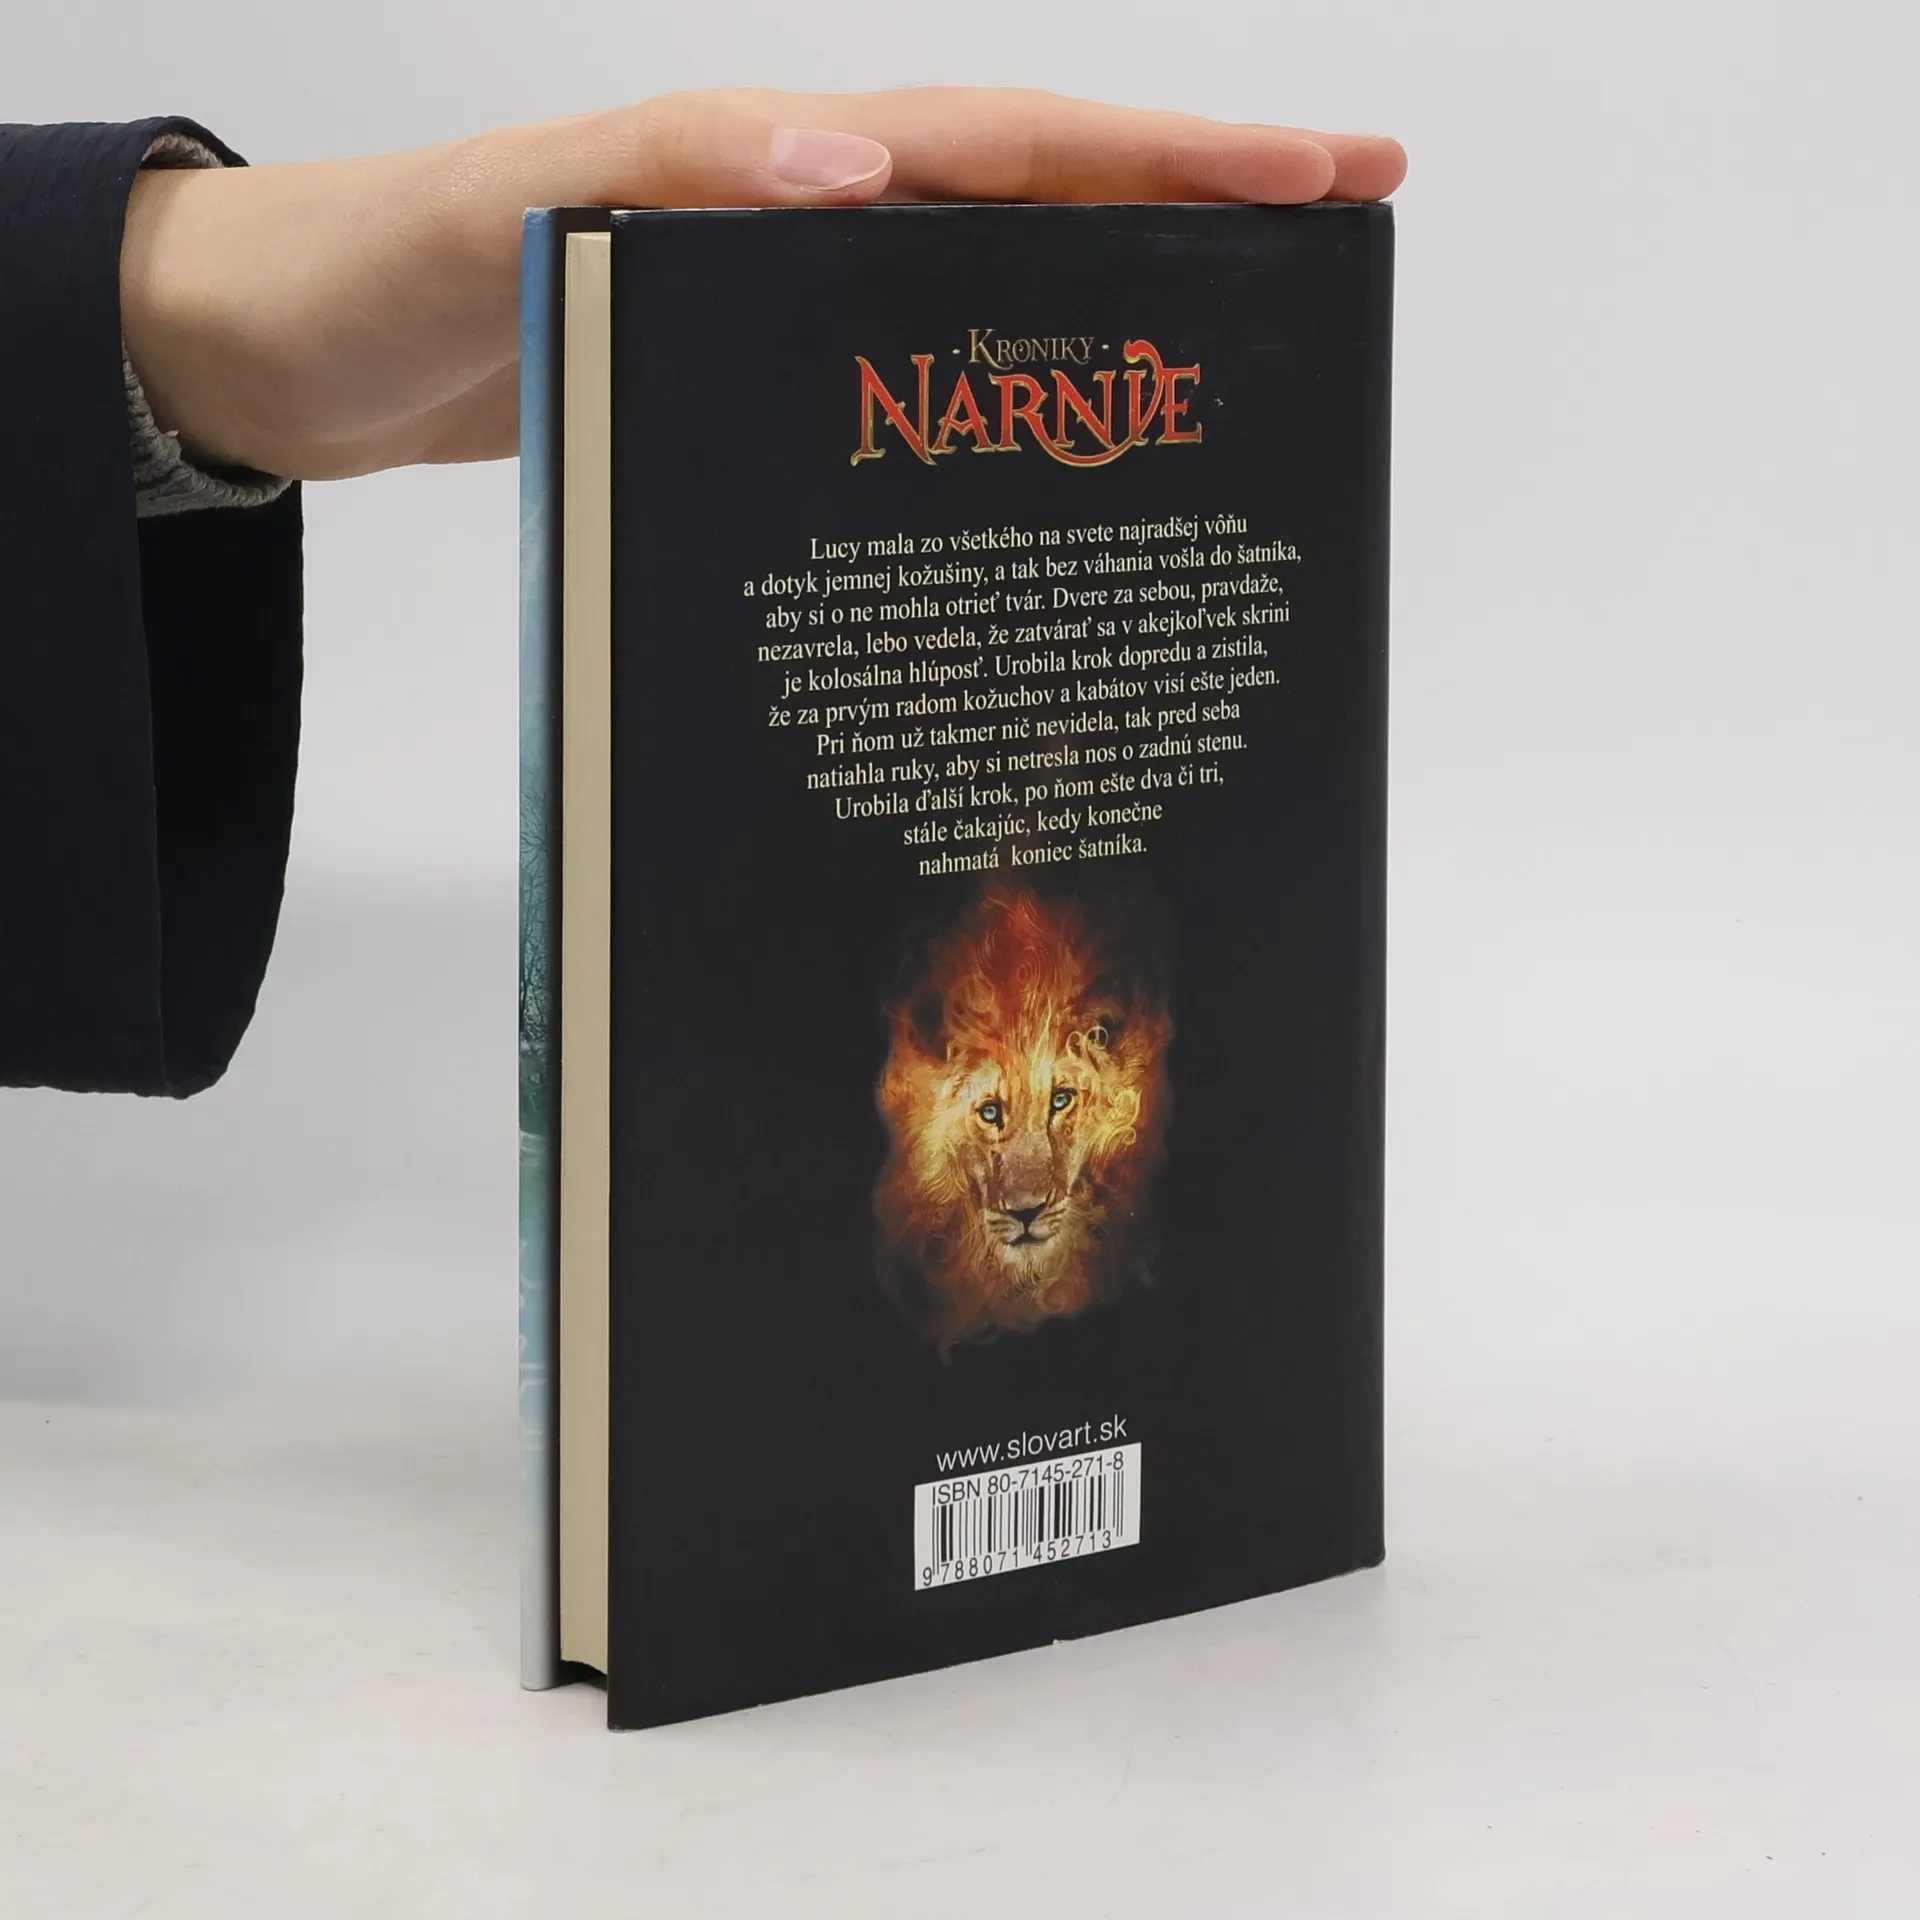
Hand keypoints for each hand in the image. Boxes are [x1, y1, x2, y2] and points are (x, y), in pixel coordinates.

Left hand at [119, 88, 1404, 481]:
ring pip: (986, 303)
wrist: (297, 356)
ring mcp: (789, 312)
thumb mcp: (528, 200)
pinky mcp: (751, 395)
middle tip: (1341, 249)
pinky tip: (1037, 485)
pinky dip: (985, 422)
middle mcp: (812, 225)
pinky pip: (901, 395)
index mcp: (787, 166)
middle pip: (1042, 209)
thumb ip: (683, 171)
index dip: (1177, 158)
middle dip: (1198, 220)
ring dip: (1110, 323)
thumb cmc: (392, 266)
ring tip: (1238, 375)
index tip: (1324, 170)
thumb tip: (862, 164)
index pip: (1023, 146)